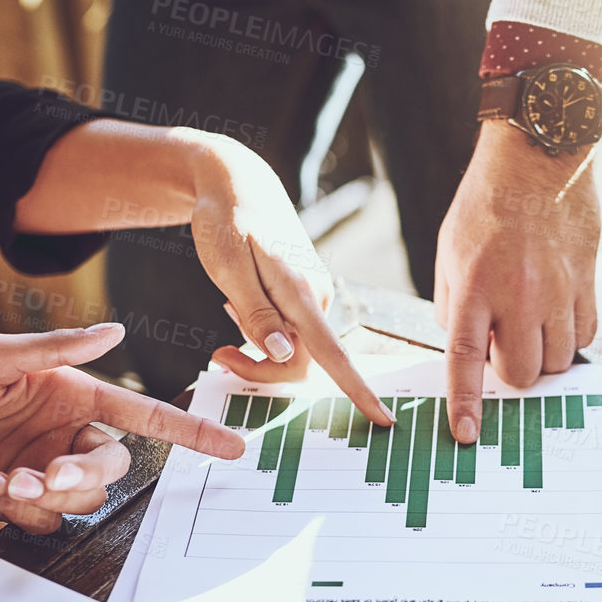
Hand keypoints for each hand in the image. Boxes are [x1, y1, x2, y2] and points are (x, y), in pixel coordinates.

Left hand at [0, 324, 243, 533]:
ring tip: (4, 480)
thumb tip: (114, 332)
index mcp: (71, 396)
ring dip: (48, 495)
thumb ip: (58, 350)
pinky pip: (46, 521)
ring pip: (82, 500)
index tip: (230, 446)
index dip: (191, 431)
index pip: (144, 415)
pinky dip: (23, 511)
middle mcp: (64, 434)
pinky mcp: (16, 501)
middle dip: (85, 476)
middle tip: (49, 474)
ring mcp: (42, 469)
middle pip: (113, 468)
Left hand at [186, 136, 393, 425]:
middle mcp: (317, 297)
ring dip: (258, 350)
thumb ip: (256, 313)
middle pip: (302, 362)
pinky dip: (263, 332)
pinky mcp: (305, 294)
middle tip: (217, 355)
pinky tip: (239, 304)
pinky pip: (290, 332)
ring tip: (226, 310)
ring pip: (293, 349)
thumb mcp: (229, 267)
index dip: (358, 390)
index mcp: (302, 293)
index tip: (383, 420)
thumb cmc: (227, 220)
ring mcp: (314, 296)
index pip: (334, 354)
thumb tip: (283, 353)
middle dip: (261, 370)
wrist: (238, 182)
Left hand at [435, 120, 600, 442]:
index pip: (465, 360)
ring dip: (542, 357)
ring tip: (531, 327)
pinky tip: (557, 315)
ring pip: (558, 361)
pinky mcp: (587, 283)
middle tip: (504, 347)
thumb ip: (454, 305)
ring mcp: (558, 291)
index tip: (465, 434)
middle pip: (523, 373)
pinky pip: (584, 336)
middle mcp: (518, 295)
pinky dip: (569, 337)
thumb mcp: (450, 254)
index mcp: (474, 287)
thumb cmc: (486, 203)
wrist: (538, 158)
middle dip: (511, 373)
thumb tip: (469, 349)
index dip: (465, 403)